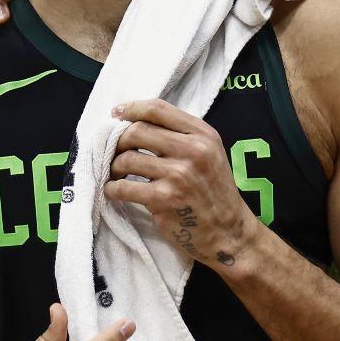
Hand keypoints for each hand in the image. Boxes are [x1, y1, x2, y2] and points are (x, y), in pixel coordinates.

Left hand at [105, 100, 259, 269]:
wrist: (227, 232)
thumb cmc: (213, 191)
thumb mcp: (208, 153)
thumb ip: (180, 136)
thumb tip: (135, 121)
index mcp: (203, 134)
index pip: (158, 109)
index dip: (132, 108)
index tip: (116, 113)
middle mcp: (193, 150)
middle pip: (138, 131)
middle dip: (119, 140)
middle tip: (113, 150)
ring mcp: (179, 175)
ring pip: (127, 158)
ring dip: (114, 166)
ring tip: (116, 173)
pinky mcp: (165, 199)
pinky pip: (124, 187)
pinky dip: (112, 189)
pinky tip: (114, 191)